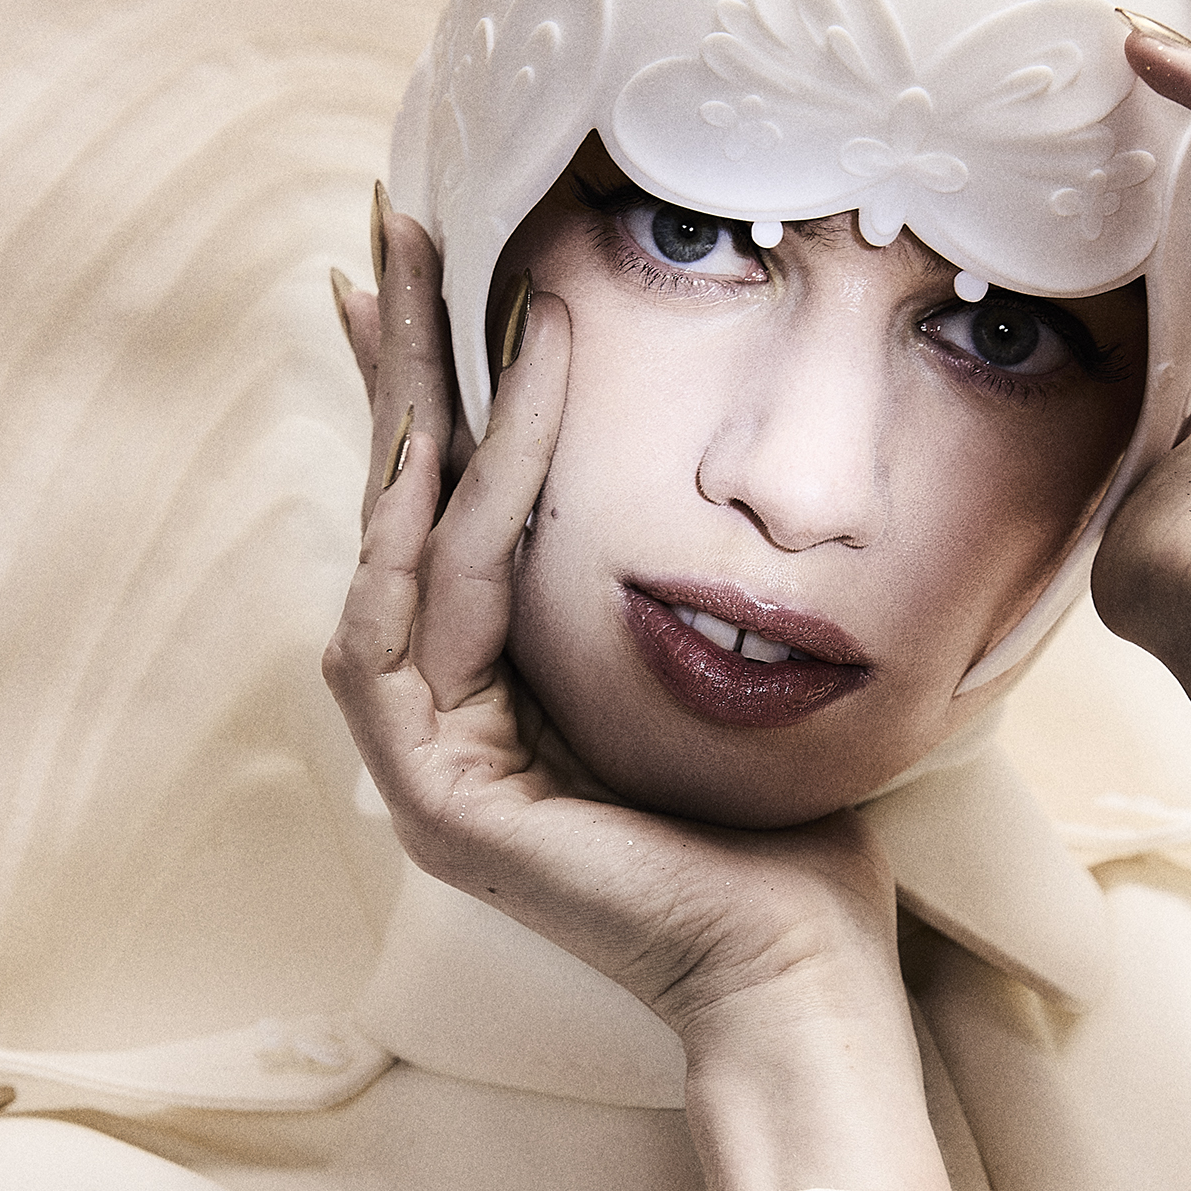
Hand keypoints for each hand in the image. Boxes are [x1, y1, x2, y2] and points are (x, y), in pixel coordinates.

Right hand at [325, 209, 948, 1190]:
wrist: (799, 961)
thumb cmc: (782, 828)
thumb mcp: (707, 664)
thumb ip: (652, 579)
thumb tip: (677, 467)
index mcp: (499, 695)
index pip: (450, 519)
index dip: (437, 396)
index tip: (436, 276)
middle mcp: (444, 721)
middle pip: (399, 512)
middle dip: (396, 366)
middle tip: (391, 229)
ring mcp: (425, 764)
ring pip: (393, 552)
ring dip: (410, 410)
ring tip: (424, 281)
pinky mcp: (433, 798)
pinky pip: (420, 628)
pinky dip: (447, 523)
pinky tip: (470, 428)